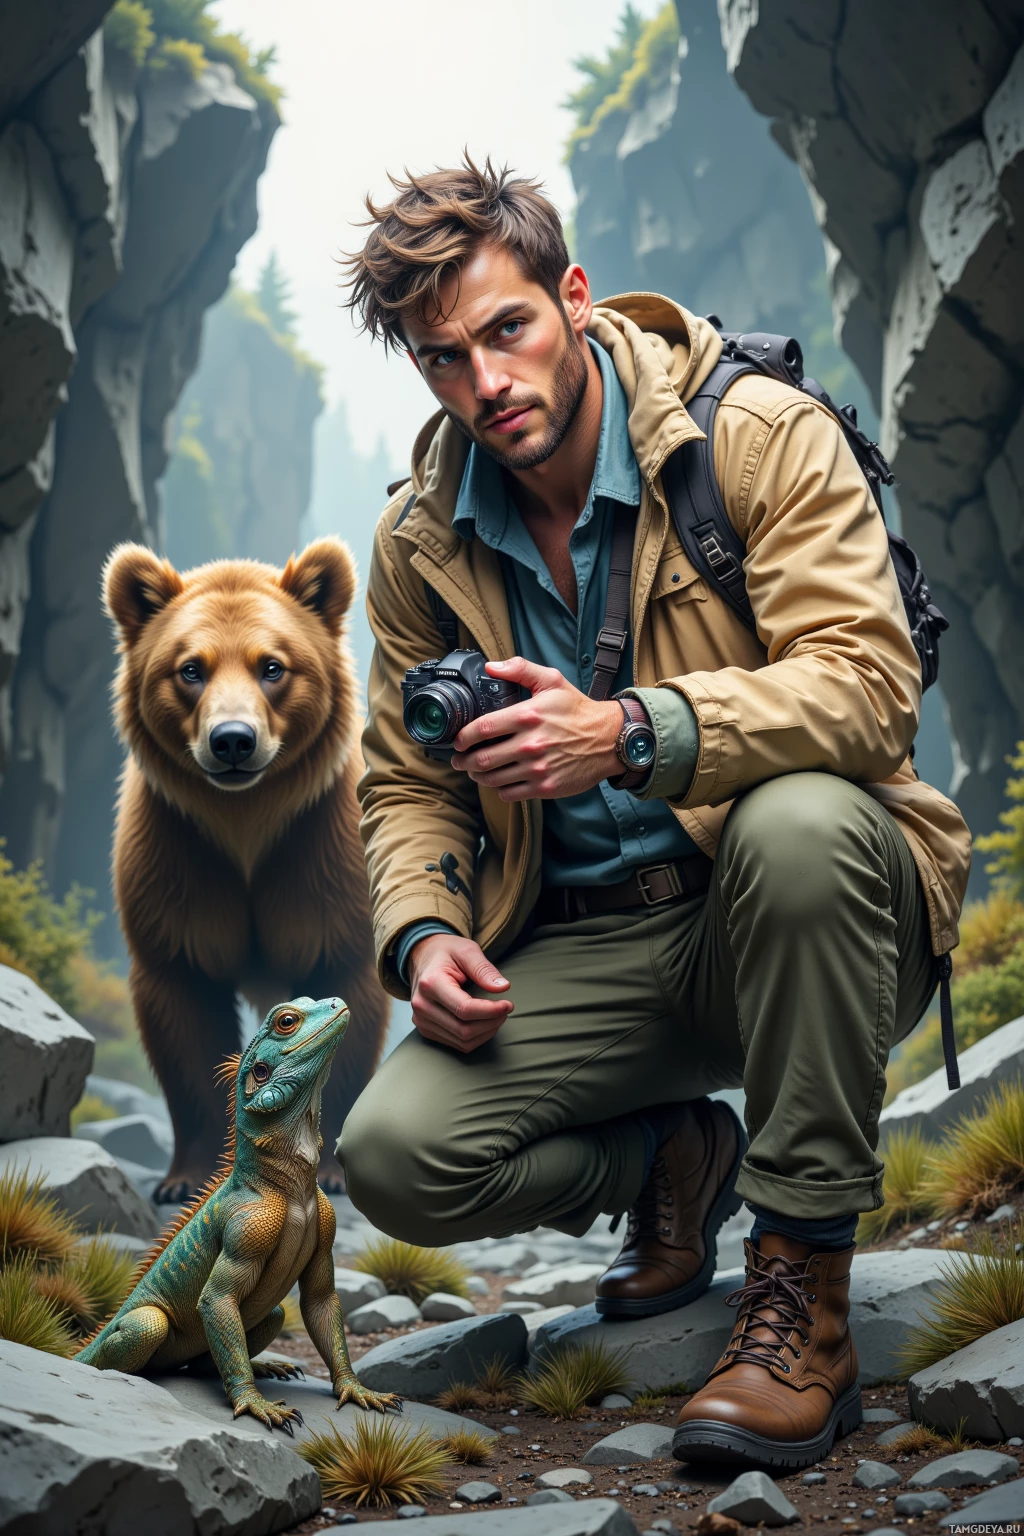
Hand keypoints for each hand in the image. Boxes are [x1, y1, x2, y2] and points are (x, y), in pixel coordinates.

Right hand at [409, 932, 512, 1052]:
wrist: (422, 957)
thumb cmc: (447, 952)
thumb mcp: (467, 951)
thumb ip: (484, 969)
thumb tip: (503, 988)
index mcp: (431, 983)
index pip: (464, 1009)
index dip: (491, 1011)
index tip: (508, 1004)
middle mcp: (422, 1006)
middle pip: (464, 1030)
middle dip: (491, 1023)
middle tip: (505, 1009)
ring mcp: (421, 1020)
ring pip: (462, 1041)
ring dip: (486, 1032)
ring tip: (497, 1015)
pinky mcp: (426, 1029)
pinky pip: (456, 1044)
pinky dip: (476, 1037)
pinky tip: (484, 1023)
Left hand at [450, 656, 621, 800]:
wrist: (610, 739)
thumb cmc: (578, 710)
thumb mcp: (552, 680)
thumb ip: (520, 669)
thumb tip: (490, 667)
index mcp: (528, 716)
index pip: (482, 728)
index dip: (463, 737)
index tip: (458, 741)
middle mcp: (531, 744)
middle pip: (482, 759)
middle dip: (464, 761)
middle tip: (459, 760)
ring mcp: (538, 768)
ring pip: (493, 779)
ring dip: (478, 776)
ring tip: (475, 772)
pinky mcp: (546, 787)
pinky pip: (510, 794)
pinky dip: (499, 789)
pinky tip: (499, 781)